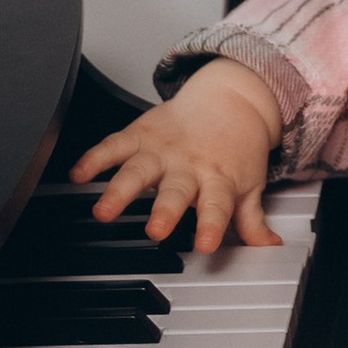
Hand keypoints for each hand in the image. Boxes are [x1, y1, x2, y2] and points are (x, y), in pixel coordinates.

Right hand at [72, 60, 285, 251]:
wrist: (230, 100)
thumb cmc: (235, 149)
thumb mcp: (249, 185)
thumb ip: (252, 220)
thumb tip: (268, 247)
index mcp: (217, 180)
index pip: (216, 206)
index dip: (211, 225)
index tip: (204, 245)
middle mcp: (188, 166)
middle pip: (175, 191)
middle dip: (165, 210)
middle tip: (155, 230)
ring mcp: (162, 151)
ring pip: (138, 170)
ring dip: (119, 190)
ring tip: (104, 211)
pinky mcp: (139, 135)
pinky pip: (113, 145)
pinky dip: (94, 158)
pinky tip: (78, 174)